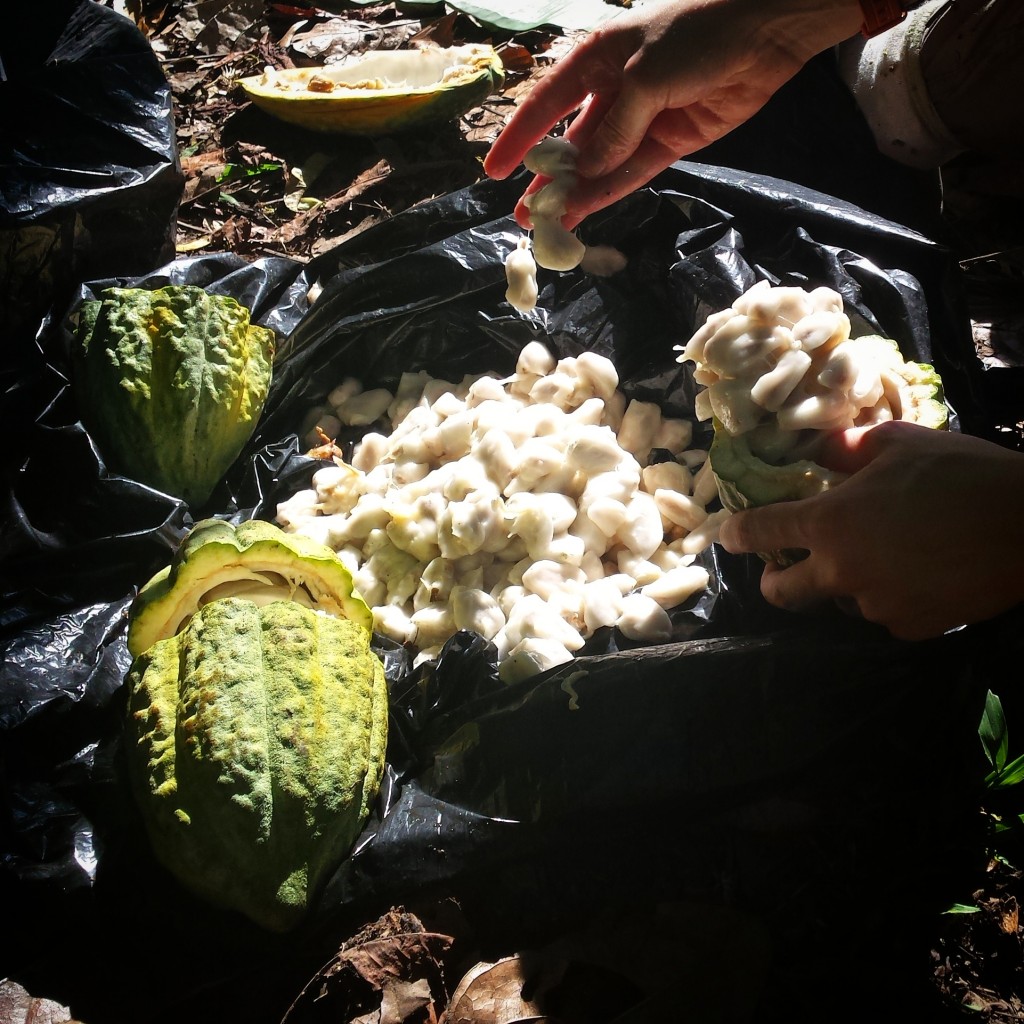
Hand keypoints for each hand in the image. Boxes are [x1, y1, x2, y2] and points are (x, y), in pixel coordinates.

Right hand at [484, 0, 863, 228]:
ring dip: (575, 196)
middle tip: (525, 216)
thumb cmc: (695, 34)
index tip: (494, 172)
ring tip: (549, 227)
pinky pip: (630, 173)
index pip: (546, 104)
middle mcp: (612, 93)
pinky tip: (585, 215)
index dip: (519, 138)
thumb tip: (585, 174)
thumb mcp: (645, 75)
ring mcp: (640, 121)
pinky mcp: (668, 142)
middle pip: (571, 143)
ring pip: (598, 165)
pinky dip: (609, 193)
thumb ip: (615, 128)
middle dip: (548, 179)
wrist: (763, 31)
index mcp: (596, 61)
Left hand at [717, 421, 1023, 639]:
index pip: (762, 531)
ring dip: (846, 583)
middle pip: (783, 593)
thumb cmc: (961, 473)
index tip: (730, 536)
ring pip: (841, 602)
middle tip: (785, 567)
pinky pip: (885, 615)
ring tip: (880, 558)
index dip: (739, 534)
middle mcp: (842, 571)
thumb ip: (847, 449)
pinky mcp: (911, 627)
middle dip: (776, 580)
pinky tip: (916, 575)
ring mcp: (875, 605)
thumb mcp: (899, 444)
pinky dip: (889, 598)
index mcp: (829, 523)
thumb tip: (820, 449)